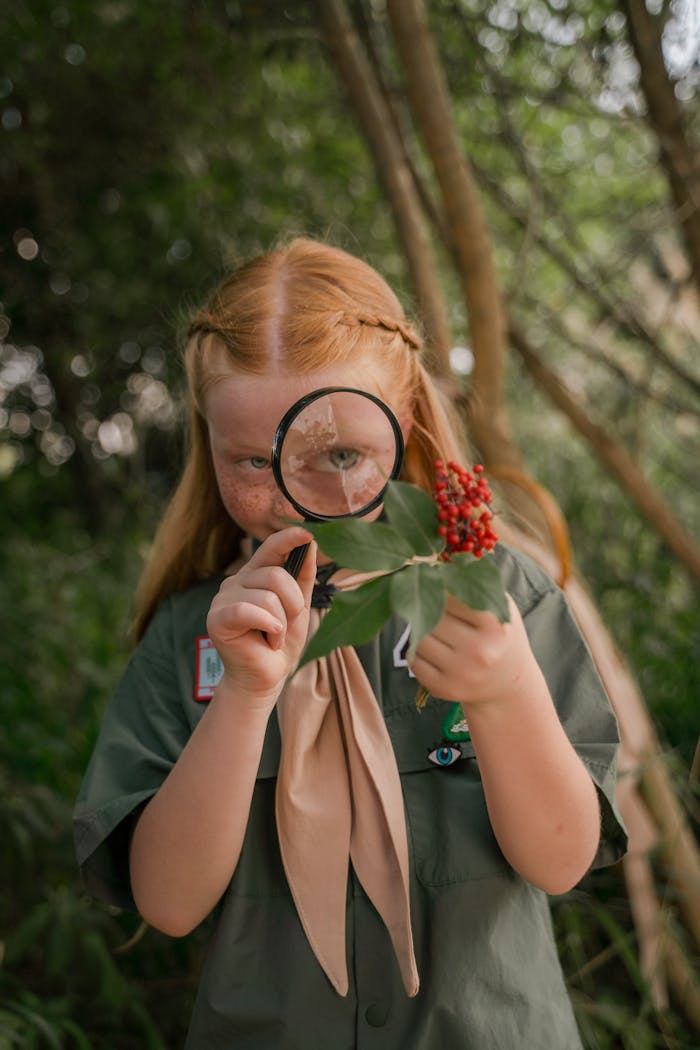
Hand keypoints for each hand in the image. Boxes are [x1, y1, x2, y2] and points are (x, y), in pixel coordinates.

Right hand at [206, 527, 316, 705]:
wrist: (264, 679)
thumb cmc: (279, 642)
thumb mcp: (299, 607)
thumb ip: (303, 576)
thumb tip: (310, 542)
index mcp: (255, 574)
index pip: (271, 547)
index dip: (288, 538)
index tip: (307, 531)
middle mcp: (237, 581)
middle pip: (275, 575)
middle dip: (292, 603)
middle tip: (286, 625)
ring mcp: (223, 598)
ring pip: (267, 595)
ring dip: (281, 622)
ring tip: (274, 636)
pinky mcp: (217, 618)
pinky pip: (249, 611)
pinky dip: (268, 626)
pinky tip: (269, 639)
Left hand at [410, 594, 539, 709]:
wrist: (509, 684)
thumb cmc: (500, 636)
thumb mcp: (500, 606)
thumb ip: (474, 583)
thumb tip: (437, 562)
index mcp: (495, 623)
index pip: (449, 594)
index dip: (441, 589)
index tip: (440, 588)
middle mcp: (480, 650)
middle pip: (431, 616)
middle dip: (430, 610)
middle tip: (438, 612)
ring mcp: (462, 673)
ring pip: (419, 638)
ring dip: (422, 632)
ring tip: (439, 633)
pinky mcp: (445, 689)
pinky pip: (414, 662)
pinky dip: (418, 654)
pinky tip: (435, 653)